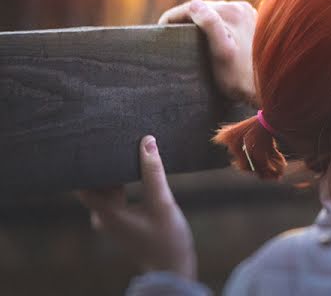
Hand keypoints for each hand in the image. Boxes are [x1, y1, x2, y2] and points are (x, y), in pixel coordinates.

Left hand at [76, 136, 197, 279]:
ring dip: (117, 172)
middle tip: (121, 140)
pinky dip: (123, 182)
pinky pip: (115, 195)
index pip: (83, 184)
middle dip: (107, 163)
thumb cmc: (168, 238)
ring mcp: (110, 219)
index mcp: (107, 214)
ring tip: (132, 150)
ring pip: (106, 188)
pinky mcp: (119, 219)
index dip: (86, 163)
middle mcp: (102, 217)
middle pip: (95, 183)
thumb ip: (153, 172)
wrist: (173, 266)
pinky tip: (138, 171)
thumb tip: (147, 142)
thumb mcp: (163, 202)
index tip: (95, 143)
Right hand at [158, 0, 257, 106]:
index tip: (160, 30)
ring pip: (214, 13)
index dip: (172, 17)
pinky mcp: (251, 20)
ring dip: (200, 22)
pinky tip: (209, 37)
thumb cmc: (240, 76)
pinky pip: (226, 18)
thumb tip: (194, 4)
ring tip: (186, 37)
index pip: (191, 7)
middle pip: (202, 9)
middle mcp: (239, 7)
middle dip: (185, 20)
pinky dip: (215, 25)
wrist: (266, 86)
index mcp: (230, 12)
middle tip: (170, 35)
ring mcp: (247, 12)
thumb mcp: (221, 53)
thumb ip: (210, 25)